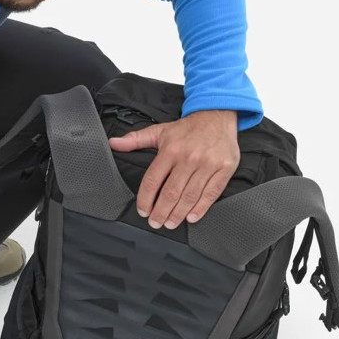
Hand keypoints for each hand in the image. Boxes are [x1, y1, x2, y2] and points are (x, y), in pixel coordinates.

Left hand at [107, 108, 239, 228]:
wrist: (217, 115)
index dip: (146, 199)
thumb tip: (114, 143)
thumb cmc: (188, 128)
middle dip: (161, 212)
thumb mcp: (160, 131)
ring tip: (170, 223)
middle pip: (171, 193)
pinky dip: (200, 208)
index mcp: (171, 149)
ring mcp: (208, 164)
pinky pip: (211, 193)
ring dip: (178, 214)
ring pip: (190, 196)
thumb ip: (136, 139)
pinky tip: (191, 217)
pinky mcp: (224, 168)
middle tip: (156, 223)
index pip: (153, 180)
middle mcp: (189, 157)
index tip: (143, 210)